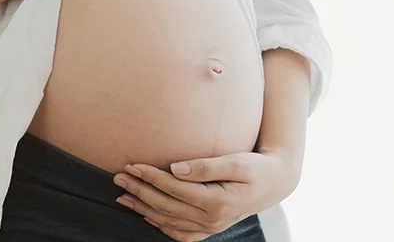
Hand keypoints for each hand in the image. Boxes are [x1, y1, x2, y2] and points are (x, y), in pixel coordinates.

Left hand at [112, 151, 300, 241]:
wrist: (275, 183)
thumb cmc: (256, 167)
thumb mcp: (236, 161)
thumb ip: (206, 166)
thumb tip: (175, 168)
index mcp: (216, 202)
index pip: (173, 188)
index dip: (150, 176)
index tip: (131, 165)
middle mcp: (211, 219)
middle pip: (165, 206)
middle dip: (139, 191)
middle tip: (118, 178)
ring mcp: (210, 227)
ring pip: (168, 221)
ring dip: (142, 208)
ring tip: (122, 196)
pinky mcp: (209, 228)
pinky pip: (180, 233)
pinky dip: (160, 225)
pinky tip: (145, 215)